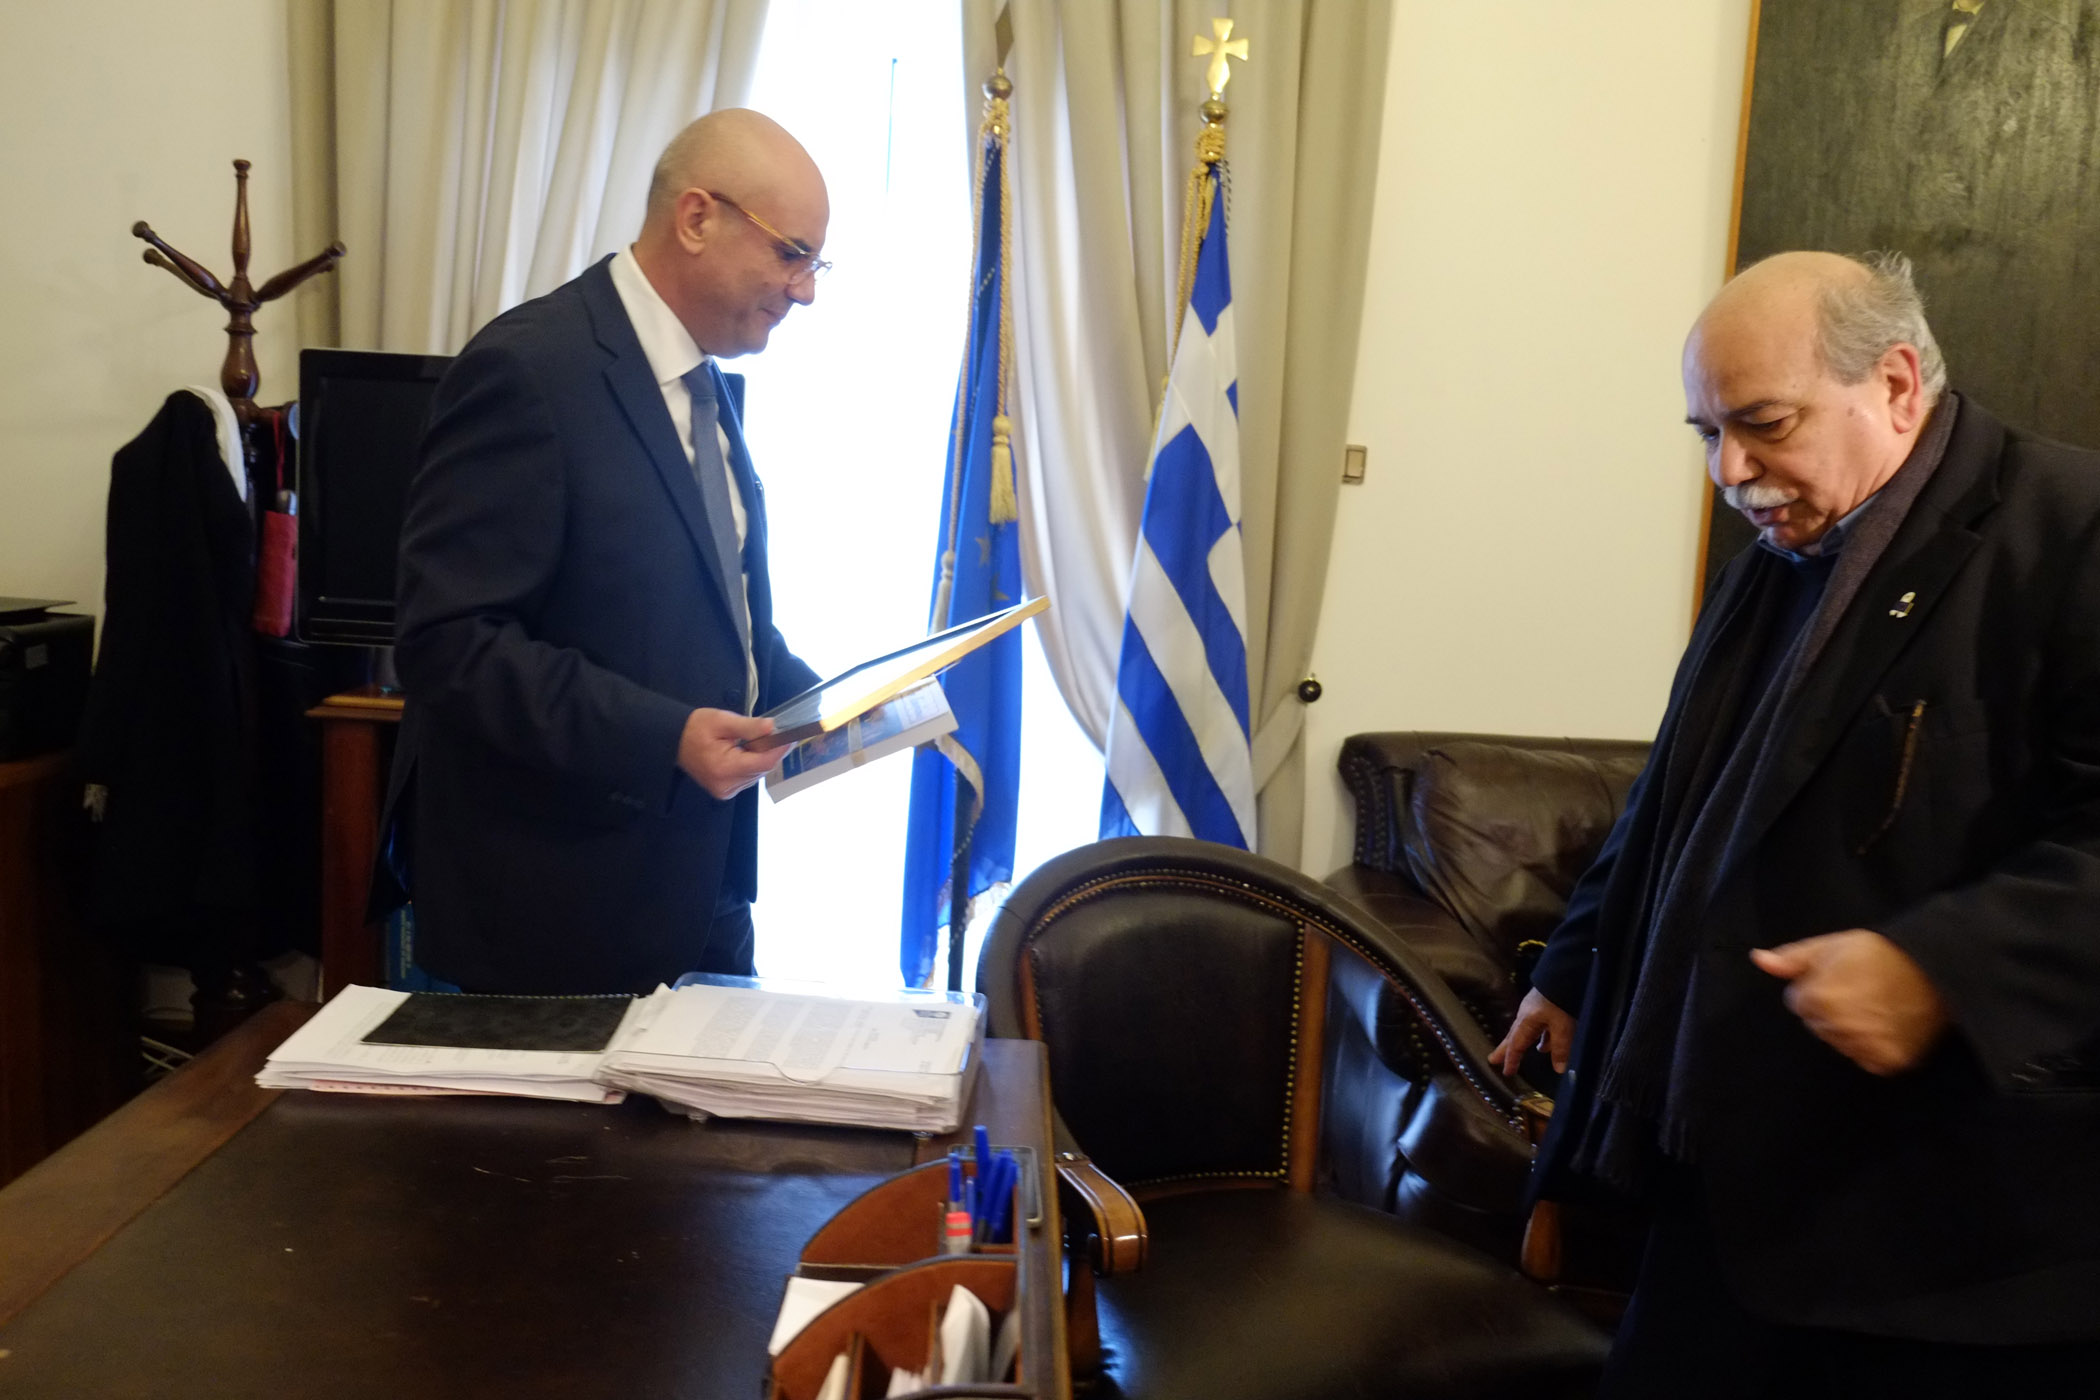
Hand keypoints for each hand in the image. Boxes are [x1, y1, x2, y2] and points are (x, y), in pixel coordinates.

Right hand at [676, 708, 780, 799]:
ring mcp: (726, 791)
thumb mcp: (722, 720)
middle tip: (777, 733)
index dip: (779, 749)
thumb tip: (773, 727)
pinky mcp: (726, 791)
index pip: (763, 762)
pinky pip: (748, 777)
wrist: (674, 740)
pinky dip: (753, 763)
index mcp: (724, 769)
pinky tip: (748, 751)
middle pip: (762, 769)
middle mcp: (726, 785)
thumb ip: (749, 726)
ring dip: (763, 757)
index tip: (791, 736)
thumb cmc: (695, 728)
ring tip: (760, 740)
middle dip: (772, 751)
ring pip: (757, 773)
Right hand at [1491, 987, 1575, 1076]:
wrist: (1564, 972)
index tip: (1505, 1072)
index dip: (1511, 1059)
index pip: (1516, 1045)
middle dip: (1505, 1049)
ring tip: (1522, 1052)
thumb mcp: (1563, 1026)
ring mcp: (1533, 1009)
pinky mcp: (1543, 1005)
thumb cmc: (1560, 999)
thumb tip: (1559, 1069)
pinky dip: (1538, 1036)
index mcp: (1527, 1022)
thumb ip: (1560, 1048)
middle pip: (1513, 1037)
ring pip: (1525, 1031)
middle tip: (1493, 1059)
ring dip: (1522, 1043)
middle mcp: (1526, 1016)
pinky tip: (1545, 1041)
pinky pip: (1536, 1026)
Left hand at [1750, 929, 1948, 1075]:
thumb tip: (1757, 959)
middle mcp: (1838, 1028)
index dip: (1818, 987)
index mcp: (1818, 999)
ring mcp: (1864, 1048)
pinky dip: (1874, 1047)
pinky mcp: (1888, 1062)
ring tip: (1878, 1008)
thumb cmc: (1880, 954)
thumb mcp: (1832, 946)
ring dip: (1851, 1030)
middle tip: (1862, 992)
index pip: (1799, 1002)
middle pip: (1818, 1025)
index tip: (1842, 979)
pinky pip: (1867, 1059)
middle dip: (1832, 1010)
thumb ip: (1792, 958)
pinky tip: (1888, 1026)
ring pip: (1841, 1043)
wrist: (1936, 970)